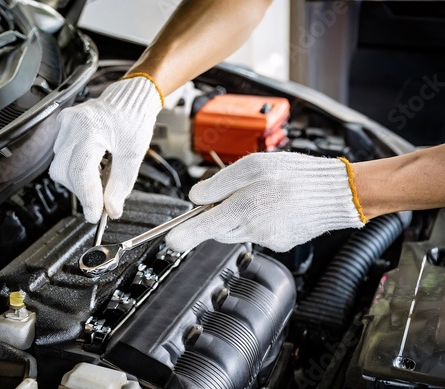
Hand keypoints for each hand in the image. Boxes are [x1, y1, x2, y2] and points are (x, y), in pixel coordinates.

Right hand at [49, 75, 162, 222]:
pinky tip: (92, 169)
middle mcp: (72, 125)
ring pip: (59, 166)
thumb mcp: (133, 154)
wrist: (130, 99)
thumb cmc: (134, 119)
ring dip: (77, 182)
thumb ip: (121, 184)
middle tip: (99, 204)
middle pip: (63, 172)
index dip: (87, 198)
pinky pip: (61, 156)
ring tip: (99, 182)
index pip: (81, 172)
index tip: (94, 215)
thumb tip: (111, 209)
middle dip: (81, 192)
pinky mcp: (63, 127)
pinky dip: (75, 169)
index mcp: (91, 129)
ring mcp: (64, 125)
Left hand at [166, 152, 366, 252]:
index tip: (170, 241)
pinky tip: (273, 206)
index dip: (183, 236)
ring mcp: (267, 239)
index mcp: (242, 208)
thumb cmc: (295, 174)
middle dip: (219, 213)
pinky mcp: (279, 243)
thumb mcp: (252, 166)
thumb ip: (219, 183)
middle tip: (235, 193)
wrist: (335, 192)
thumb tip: (196, 196)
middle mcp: (252, 229)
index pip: (202, 228)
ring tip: (259, 195)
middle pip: (218, 227)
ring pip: (236, 230)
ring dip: (238, 215)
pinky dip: (258, 220)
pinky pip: (257, 233)